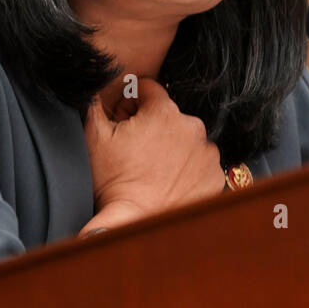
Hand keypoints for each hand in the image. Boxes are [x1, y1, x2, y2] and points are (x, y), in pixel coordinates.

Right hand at [80, 77, 223, 231]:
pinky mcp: (215, 175)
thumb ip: (94, 101)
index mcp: (164, 111)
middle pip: (168, 115)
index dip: (131, 103)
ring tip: (152, 168)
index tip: (124, 121)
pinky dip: (187, 168)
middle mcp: (193, 127)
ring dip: (172, 146)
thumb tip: (95, 83)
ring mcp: (208, 153)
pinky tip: (169, 180)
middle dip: (152, 126)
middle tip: (135, 151)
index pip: (148, 90)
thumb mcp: (93, 136)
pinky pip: (200, 162)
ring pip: (186, 139)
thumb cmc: (113, 181)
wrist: (136, 224)